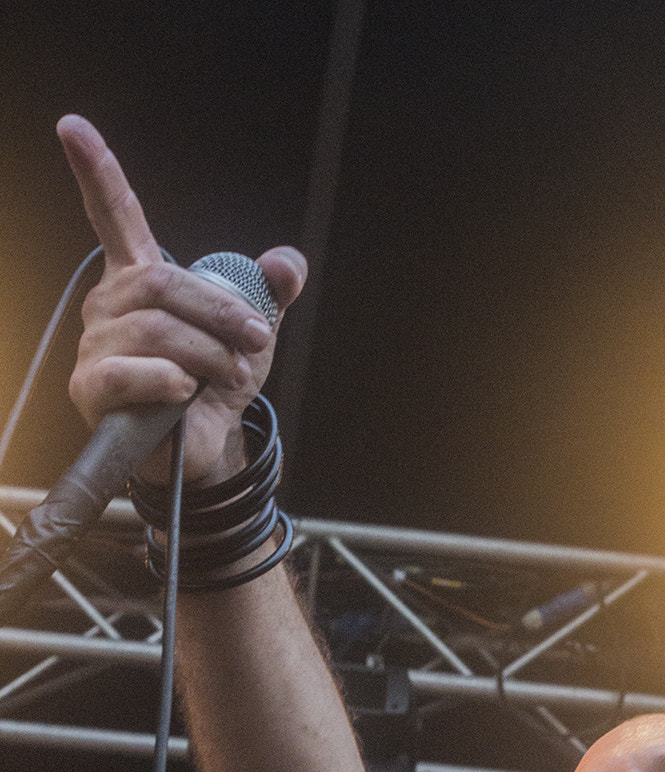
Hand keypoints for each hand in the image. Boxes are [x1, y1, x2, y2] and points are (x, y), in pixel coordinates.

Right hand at [56, 115, 305, 484]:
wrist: (205, 446)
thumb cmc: (215, 383)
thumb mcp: (251, 333)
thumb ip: (268, 292)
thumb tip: (288, 264)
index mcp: (140, 277)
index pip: (115, 216)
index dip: (96, 171)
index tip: (72, 126)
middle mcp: (109, 303)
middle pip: (162, 283)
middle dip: (219, 311)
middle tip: (255, 340)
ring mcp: (95, 344)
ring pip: (157, 330)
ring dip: (209, 355)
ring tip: (228, 377)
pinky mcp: (92, 388)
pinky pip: (131, 372)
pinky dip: (168, 380)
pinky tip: (184, 392)